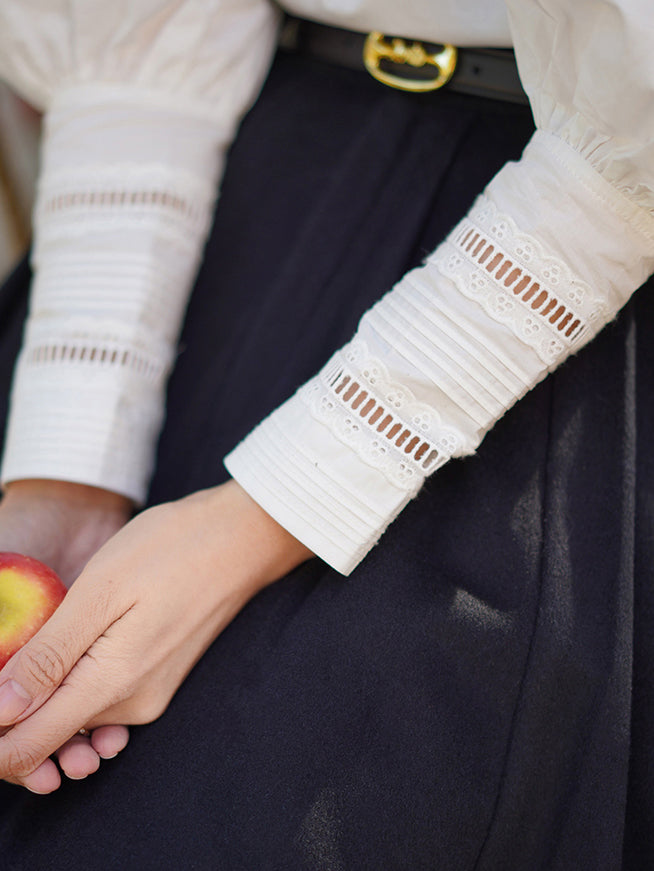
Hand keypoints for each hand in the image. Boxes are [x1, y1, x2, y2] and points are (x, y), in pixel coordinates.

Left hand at [0, 479, 312, 792]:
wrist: (242, 538)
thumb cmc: (173, 550)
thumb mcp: (101, 591)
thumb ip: (50, 655)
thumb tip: (0, 710)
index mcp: (112, 686)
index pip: (28, 749)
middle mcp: (132, 706)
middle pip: (47, 735)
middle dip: (12, 709)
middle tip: (14, 646)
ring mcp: (148, 695)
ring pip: (72, 715)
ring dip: (42, 690)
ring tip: (37, 637)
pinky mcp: (156, 678)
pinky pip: (98, 695)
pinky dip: (72, 678)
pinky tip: (70, 637)